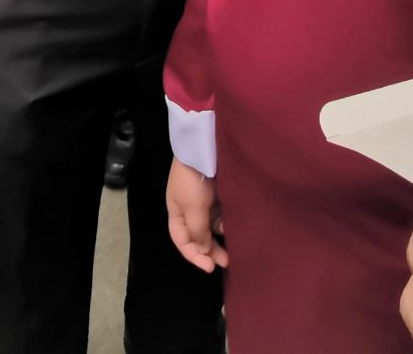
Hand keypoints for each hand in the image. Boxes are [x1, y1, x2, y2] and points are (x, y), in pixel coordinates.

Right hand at [166, 158, 227, 272]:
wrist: (203, 146)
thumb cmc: (193, 180)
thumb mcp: (193, 208)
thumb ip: (198, 232)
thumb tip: (202, 251)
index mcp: (176, 212)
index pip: (182, 241)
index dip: (194, 256)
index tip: (210, 268)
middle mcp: (189, 208)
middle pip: (199, 235)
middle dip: (211, 249)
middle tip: (228, 261)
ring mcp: (204, 199)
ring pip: (212, 225)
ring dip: (221, 234)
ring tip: (233, 238)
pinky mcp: (218, 190)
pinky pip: (222, 212)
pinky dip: (227, 220)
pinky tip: (236, 222)